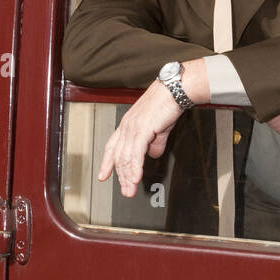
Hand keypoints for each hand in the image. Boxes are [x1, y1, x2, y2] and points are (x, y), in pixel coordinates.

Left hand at [98, 80, 181, 197]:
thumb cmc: (168, 103)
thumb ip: (155, 142)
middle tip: (124, 190)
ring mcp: (132, 127)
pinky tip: (135, 178)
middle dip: (120, 175)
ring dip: (127, 176)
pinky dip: (134, 168)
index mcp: (128, 124)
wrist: (175, 89)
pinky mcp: (142, 129)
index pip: (112, 146)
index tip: (103, 175)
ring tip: (129, 190)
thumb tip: (153, 154)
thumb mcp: (160, 127)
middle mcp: (127, 126)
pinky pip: (135, 153)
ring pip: (125, 157)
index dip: (107, 162)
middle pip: (118, 155)